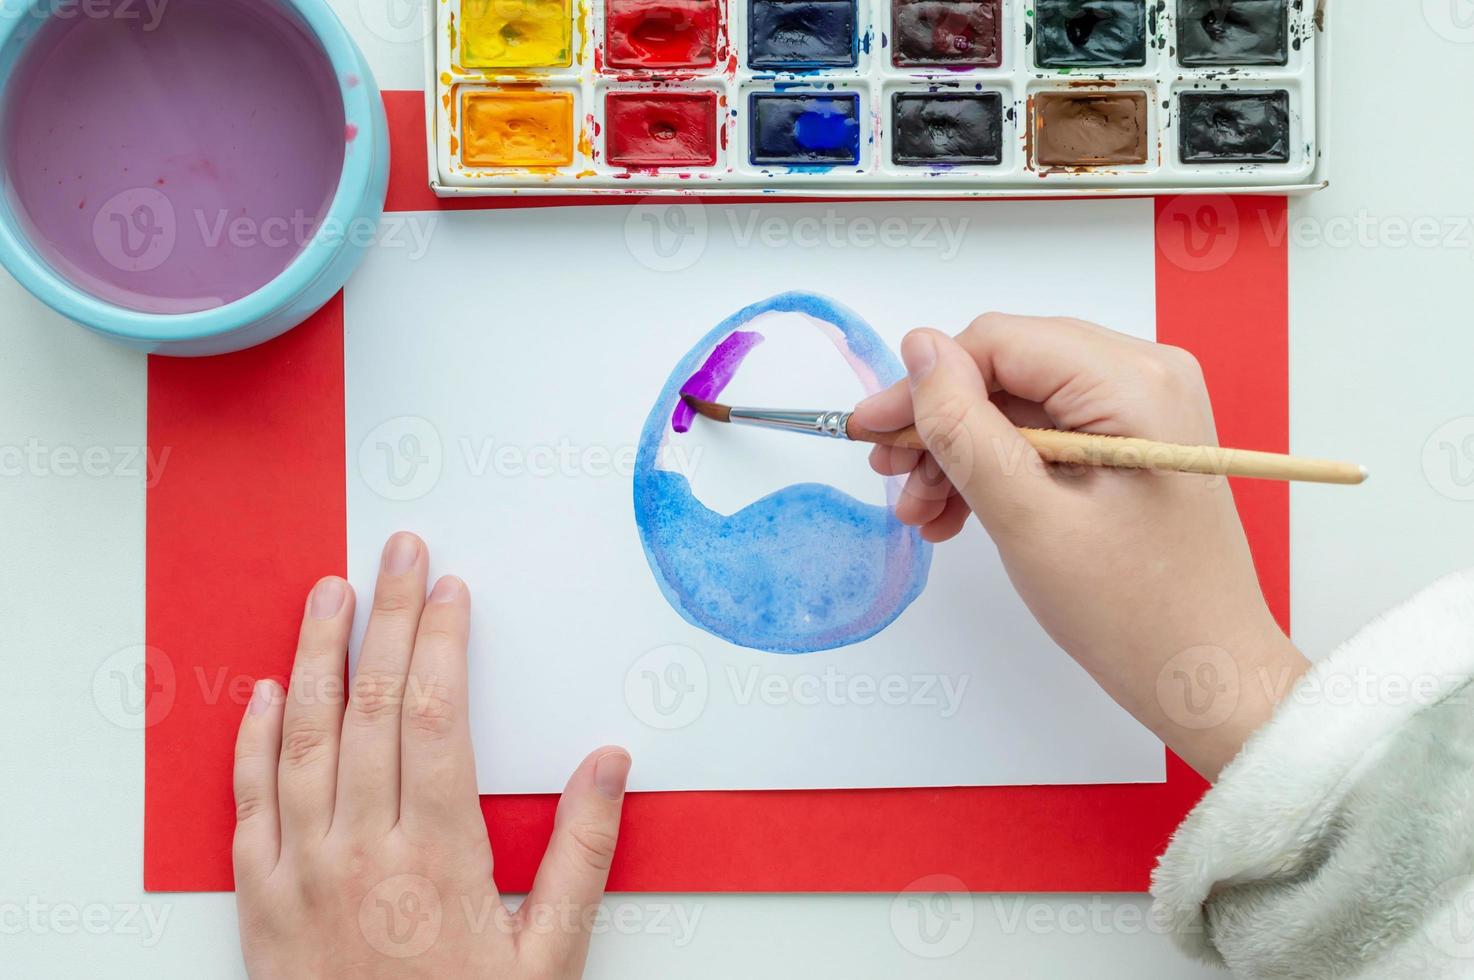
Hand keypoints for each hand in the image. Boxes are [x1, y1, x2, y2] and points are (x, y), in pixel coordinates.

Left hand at [232, 532, 631, 977]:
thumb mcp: (549, 958)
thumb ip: (581, 854)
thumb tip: (611, 764)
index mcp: (435, 857)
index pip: (434, 717)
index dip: (441, 642)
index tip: (449, 590)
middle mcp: (359, 850)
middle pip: (371, 707)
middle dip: (388, 617)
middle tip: (399, 553)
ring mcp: (301, 872)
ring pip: (302, 736)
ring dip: (314, 655)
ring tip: (327, 593)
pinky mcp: (260, 899)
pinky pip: (247, 801)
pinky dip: (252, 739)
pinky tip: (264, 691)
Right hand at [852, 315, 1307, 778]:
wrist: (1203, 672)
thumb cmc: (1132, 610)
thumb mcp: (1028, 518)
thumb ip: (966, 428)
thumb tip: (919, 349)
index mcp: (1135, 383)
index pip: (999, 342)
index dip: (925, 384)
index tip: (870, 433)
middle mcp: (1146, 377)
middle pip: (1007, 368)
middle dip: (941, 424)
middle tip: (889, 477)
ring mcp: (1143, 409)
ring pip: (1018, 403)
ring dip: (961, 452)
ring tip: (921, 511)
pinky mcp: (1132, 442)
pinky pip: (1044, 433)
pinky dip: (995, 468)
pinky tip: (955, 513)